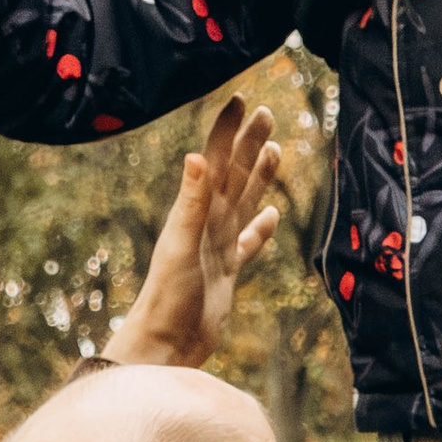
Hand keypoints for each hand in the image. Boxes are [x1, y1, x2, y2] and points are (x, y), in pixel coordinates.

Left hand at [107, 97, 284, 369]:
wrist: (166, 342)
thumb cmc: (168, 296)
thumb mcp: (181, 244)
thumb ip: (191, 201)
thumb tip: (197, 156)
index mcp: (196, 211)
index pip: (216, 160)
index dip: (228, 130)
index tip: (241, 98)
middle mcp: (207, 223)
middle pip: (235, 174)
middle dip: (250, 143)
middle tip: (267, 112)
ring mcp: (218, 246)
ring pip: (244, 202)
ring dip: (259, 177)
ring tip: (275, 150)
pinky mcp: (227, 272)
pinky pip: (248, 243)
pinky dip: (261, 228)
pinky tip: (270, 215)